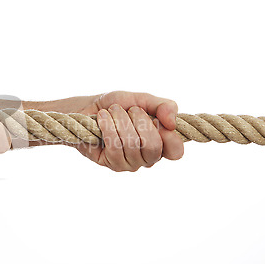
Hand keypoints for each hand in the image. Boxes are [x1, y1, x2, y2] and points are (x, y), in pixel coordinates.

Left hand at [69, 91, 183, 171]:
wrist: (88, 108)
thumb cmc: (117, 105)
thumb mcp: (142, 99)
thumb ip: (163, 106)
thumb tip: (172, 122)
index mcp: (161, 143)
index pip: (175, 152)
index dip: (169, 136)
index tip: (155, 118)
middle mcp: (148, 157)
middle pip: (153, 147)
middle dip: (140, 122)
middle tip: (131, 110)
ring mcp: (130, 163)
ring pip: (132, 145)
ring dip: (121, 121)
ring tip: (113, 111)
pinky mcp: (111, 164)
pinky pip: (114, 147)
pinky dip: (108, 127)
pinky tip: (102, 117)